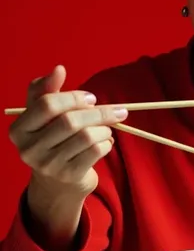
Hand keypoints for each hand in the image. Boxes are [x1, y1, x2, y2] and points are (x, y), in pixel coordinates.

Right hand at [8, 64, 127, 206]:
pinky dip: (107, 143)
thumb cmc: (52, 137)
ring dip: (104, 128)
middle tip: (116, 111)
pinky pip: (96, 151)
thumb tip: (58, 69)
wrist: (57, 181)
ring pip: (86, 136)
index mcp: (19, 129)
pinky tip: (105, 142)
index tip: (91, 98)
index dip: (73, 97)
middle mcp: (29, 149)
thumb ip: (47, 89)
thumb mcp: (44, 113)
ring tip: (107, 128)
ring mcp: (48, 165)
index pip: (47, 104)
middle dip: (98, 112)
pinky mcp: (69, 176)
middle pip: (70, 121)